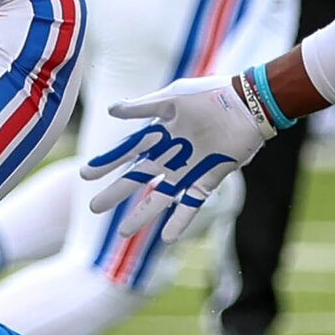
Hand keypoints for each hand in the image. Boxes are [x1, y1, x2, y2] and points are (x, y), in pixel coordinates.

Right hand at [82, 73, 272, 243]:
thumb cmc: (210, 95)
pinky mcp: (208, 179)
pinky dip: (180, 220)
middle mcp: (171, 154)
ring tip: (122, 233)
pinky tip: (166, 238)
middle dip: (116, 192)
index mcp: (160, 133)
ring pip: (159, 196)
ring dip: (142, 214)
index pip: (127, 150)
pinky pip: (191, 204)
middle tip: (93, 207)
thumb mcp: (172, 98)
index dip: (107, 161)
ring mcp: (189, 169)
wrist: (248, 105)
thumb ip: (143, 107)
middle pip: (138, 177)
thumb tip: (110, 111)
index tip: (86, 174)